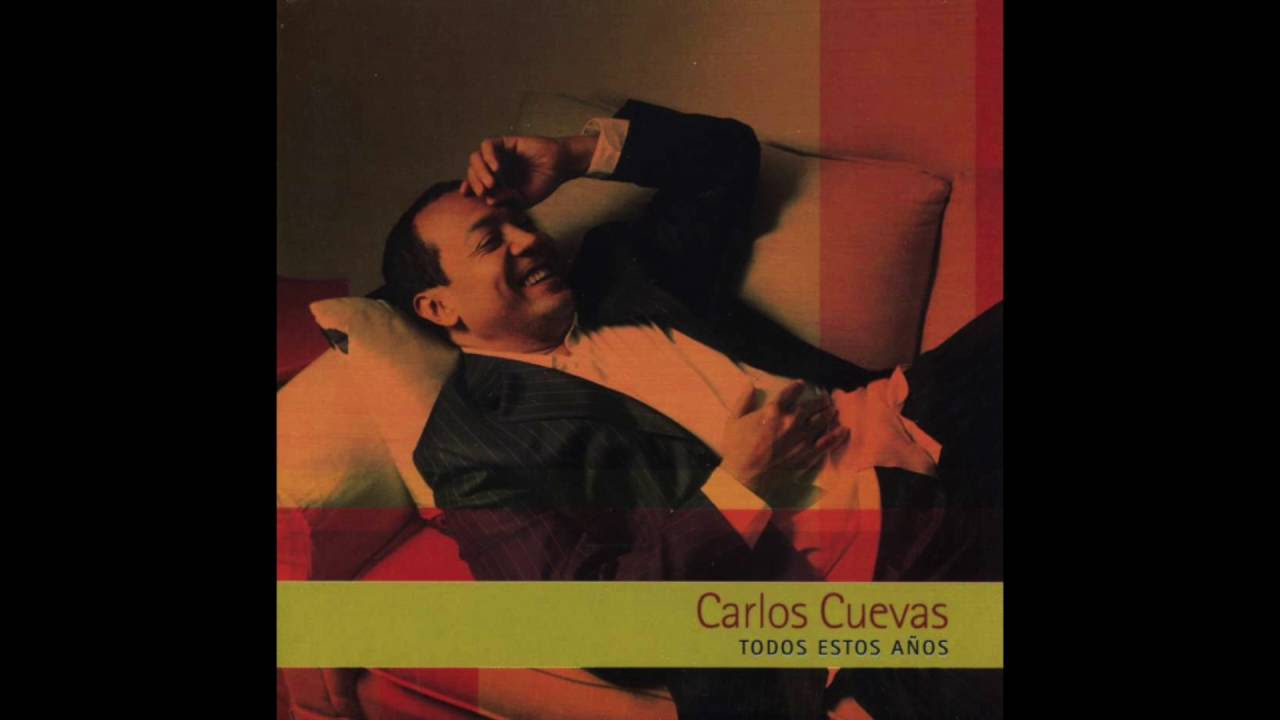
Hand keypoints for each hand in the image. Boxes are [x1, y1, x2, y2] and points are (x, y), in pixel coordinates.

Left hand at [459, 134, 595, 206]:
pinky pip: (487, 145)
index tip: (466, 195)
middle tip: (484, 191)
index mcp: (496, 182)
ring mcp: (498, 154)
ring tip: (491, 183)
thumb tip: (488, 201)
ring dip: (479, 171)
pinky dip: (488, 156)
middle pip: (472, 171)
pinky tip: (497, 167)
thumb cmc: (544, 183)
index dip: (468, 188)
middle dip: (474, 182)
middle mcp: (494, 167)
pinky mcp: (505, 142)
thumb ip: (506, 200)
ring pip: (475, 157)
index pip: (475, 183)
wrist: (560, 166)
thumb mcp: (524, 199)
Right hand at [719, 381, 849, 500]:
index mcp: (773, 410)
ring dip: (829, 413)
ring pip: (822, 420)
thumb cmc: (737, 449)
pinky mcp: (808, 454)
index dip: (799, 386)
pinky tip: (844, 429)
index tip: (803, 384)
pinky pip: (827, 442)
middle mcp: (791, 421)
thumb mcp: (733, 420)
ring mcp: (802, 438)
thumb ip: (743, 400)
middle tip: (824, 398)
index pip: (791, 392)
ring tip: (833, 410)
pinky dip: (837, 435)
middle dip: (820, 399)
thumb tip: (750, 384)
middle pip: (812, 405)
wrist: (745, 476)